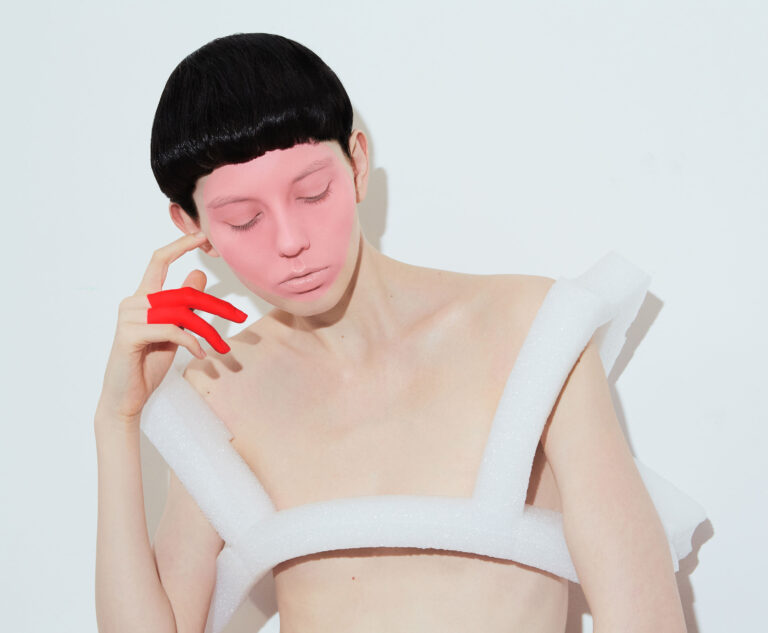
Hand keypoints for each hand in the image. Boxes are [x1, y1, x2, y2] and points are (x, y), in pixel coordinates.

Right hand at [96, 232, 246, 425]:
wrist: (126, 397)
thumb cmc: (148, 362)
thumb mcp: (173, 330)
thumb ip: (183, 305)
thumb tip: (198, 276)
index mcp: (142, 297)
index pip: (160, 260)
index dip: (181, 245)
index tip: (203, 236)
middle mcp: (134, 302)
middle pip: (184, 293)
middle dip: (217, 305)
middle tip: (241, 316)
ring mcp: (129, 317)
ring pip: (181, 312)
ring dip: (207, 331)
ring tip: (221, 348)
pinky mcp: (130, 335)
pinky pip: (171, 330)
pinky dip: (191, 342)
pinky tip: (201, 355)